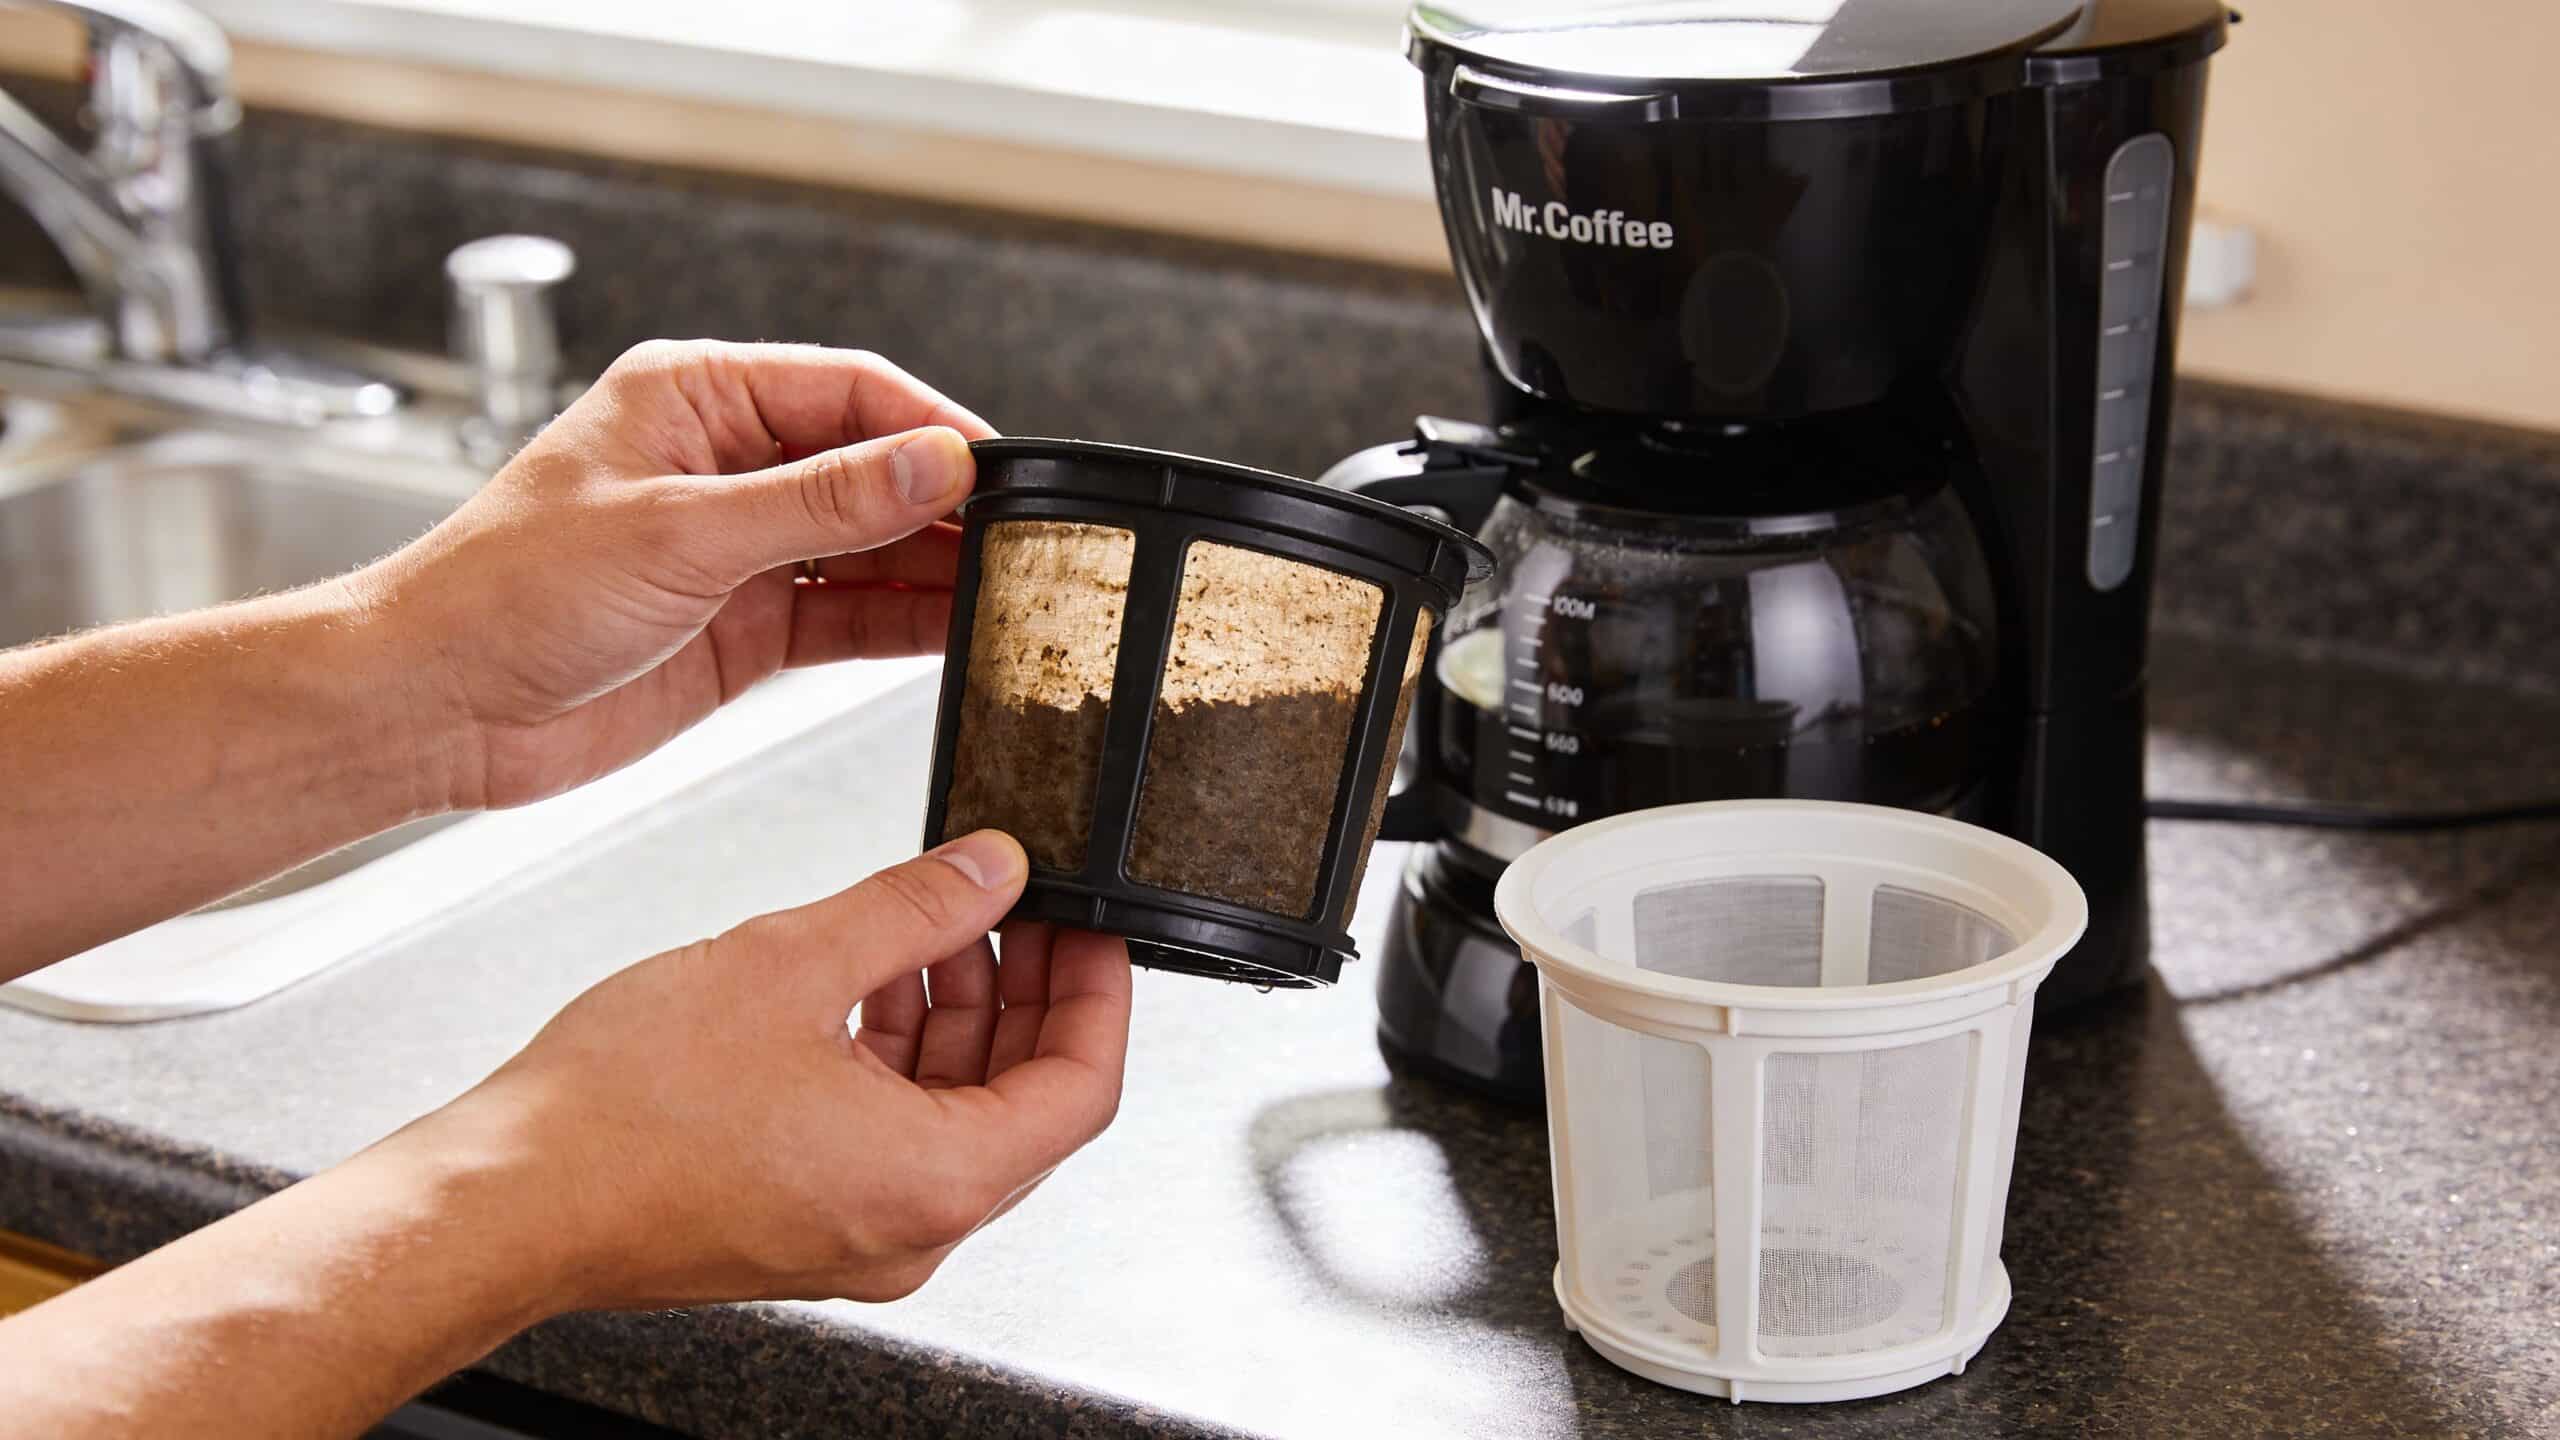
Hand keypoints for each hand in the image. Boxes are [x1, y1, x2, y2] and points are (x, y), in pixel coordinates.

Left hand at [362, 339, 994, 810]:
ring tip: (1011, 591)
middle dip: (945, 502)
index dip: (932, 426)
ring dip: (933, 569)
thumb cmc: (502, 593)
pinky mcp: (742, 624)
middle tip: (1026, 539)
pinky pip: (846, 612)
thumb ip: (819, 502)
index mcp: (692, 397)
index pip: (848, 390)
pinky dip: (901, 624)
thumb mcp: (679, 533)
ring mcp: (737, 547)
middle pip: (869, 466)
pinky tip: (958, 634)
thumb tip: (933, 463)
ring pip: (867, 545)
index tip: (1000, 469)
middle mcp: (722, 463)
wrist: (433, 706)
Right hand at [406, 830, 1132, 1308]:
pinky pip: (892, 1134)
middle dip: (1026, 993)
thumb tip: (992, 869)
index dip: (1100, 992)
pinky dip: (897, 1057)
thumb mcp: (791, 962)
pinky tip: (867, 977)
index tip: (1091, 927)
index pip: (1083, 1087)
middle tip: (1019, 907)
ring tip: (935, 922)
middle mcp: (911, 1228)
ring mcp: (858, 1235)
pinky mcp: (806, 1223)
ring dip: (956, 1016)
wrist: (502, 1200)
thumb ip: (914, 907)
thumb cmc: (619, 1116)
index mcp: (935, 1180)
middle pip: (1025, 1102)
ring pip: (955, 1114)